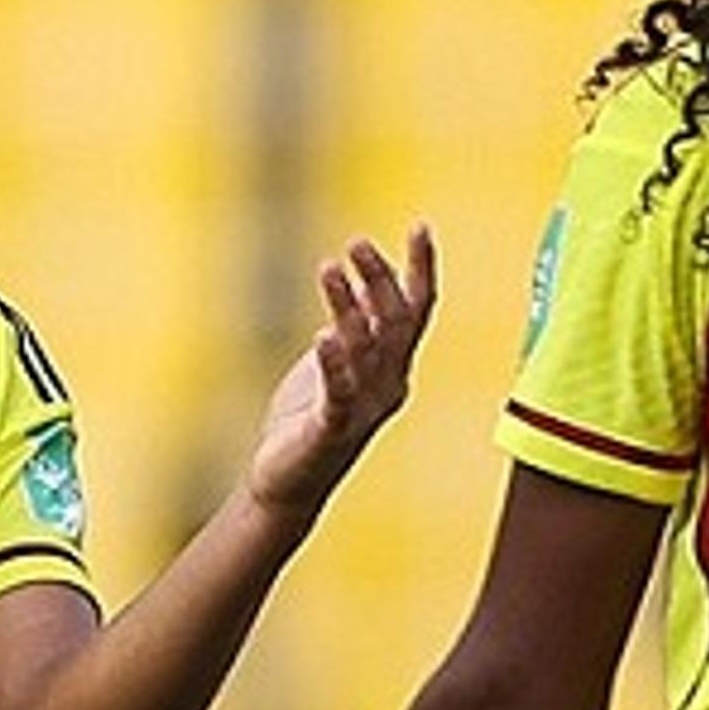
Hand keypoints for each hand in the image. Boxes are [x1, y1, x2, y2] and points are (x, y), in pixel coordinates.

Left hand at [248, 227, 436, 517]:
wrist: (288, 482)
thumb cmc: (311, 420)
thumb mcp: (336, 364)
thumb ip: (353, 330)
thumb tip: (360, 288)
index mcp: (393, 367)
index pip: (418, 310)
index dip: (420, 268)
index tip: (420, 226)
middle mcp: (388, 386)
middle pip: (396, 323)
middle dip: (381, 279)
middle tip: (357, 243)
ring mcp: (362, 410)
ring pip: (365, 349)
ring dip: (349, 305)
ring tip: (328, 268)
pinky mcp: (330, 430)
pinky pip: (338, 393)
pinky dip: (333, 363)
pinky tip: (322, 336)